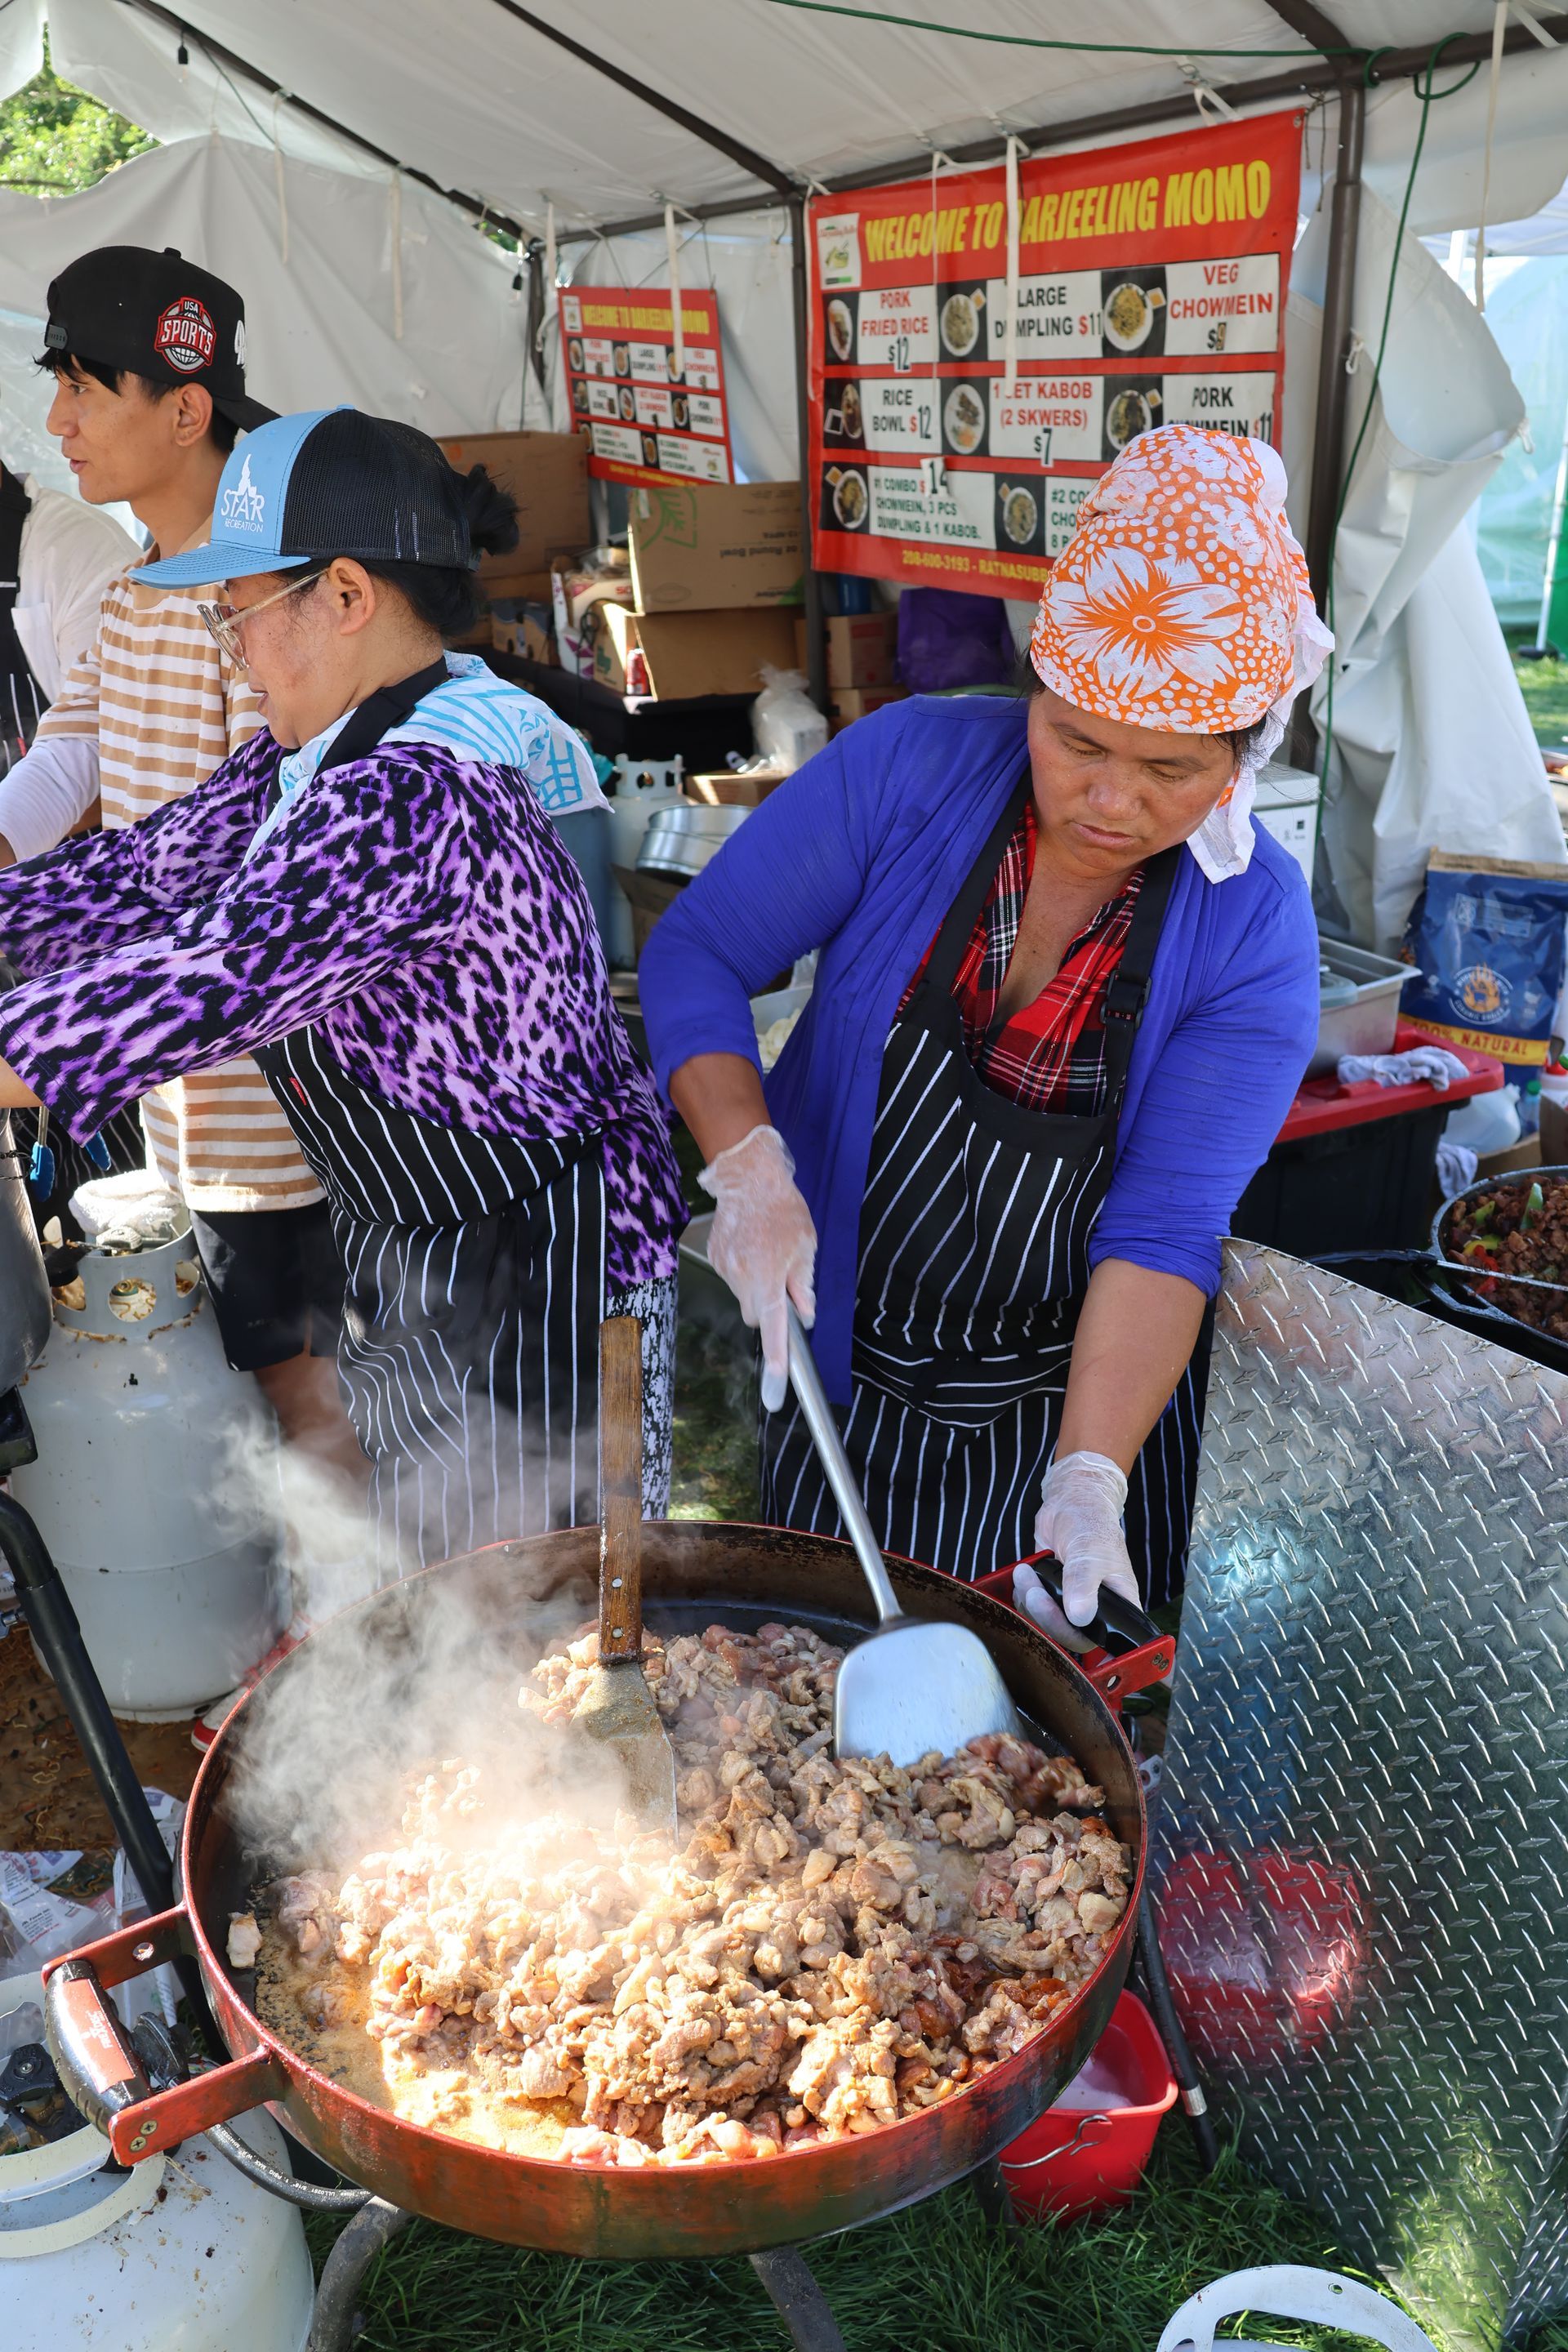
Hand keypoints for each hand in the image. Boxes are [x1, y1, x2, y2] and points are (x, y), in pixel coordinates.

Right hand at [699, 1125, 815, 1411]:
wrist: (747, 1177)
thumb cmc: (782, 1209)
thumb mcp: (806, 1247)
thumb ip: (804, 1285)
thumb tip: (804, 1314)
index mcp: (768, 1280)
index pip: (774, 1333)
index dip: (776, 1366)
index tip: (774, 1396)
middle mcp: (742, 1280)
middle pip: (756, 1317)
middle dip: (769, 1309)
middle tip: (784, 1281)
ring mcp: (723, 1269)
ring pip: (744, 1296)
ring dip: (756, 1286)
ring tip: (767, 1252)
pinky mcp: (713, 1257)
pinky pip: (732, 1276)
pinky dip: (743, 1270)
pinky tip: (751, 1245)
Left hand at [1018, 1450, 1140, 1651]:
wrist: (1071, 1505)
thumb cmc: (1091, 1524)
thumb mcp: (1089, 1551)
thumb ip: (1083, 1583)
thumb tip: (1079, 1616)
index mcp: (1118, 1606)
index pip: (1104, 1640)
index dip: (1083, 1641)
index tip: (1063, 1626)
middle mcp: (1095, 1610)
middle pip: (1069, 1636)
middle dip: (1047, 1616)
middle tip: (1035, 1591)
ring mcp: (1070, 1604)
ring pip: (1046, 1625)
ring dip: (1030, 1602)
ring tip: (1026, 1573)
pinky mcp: (1050, 1596)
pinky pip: (1033, 1610)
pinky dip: (1024, 1595)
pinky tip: (1025, 1575)